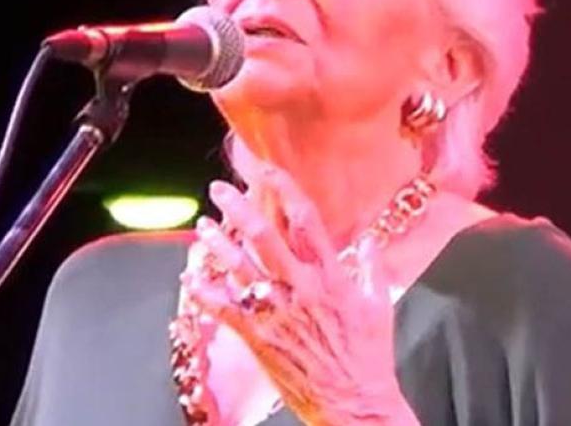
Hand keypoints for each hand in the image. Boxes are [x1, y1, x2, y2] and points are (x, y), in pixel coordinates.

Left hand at [183, 166, 418, 425]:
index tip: (268, 169)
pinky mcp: (260, 339)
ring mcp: (278, 314)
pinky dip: (206, 291)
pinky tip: (191, 275)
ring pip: (240, 269)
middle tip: (219, 188)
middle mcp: (302, 289)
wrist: (354, 404)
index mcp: (332, 277)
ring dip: (217, 244)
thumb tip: (370, 240)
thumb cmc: (369, 356)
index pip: (306, 221)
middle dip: (239, 208)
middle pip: (265, 238)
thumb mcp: (379, 306)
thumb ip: (371, 268)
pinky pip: (226, 309)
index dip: (285, 190)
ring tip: (201, 225)